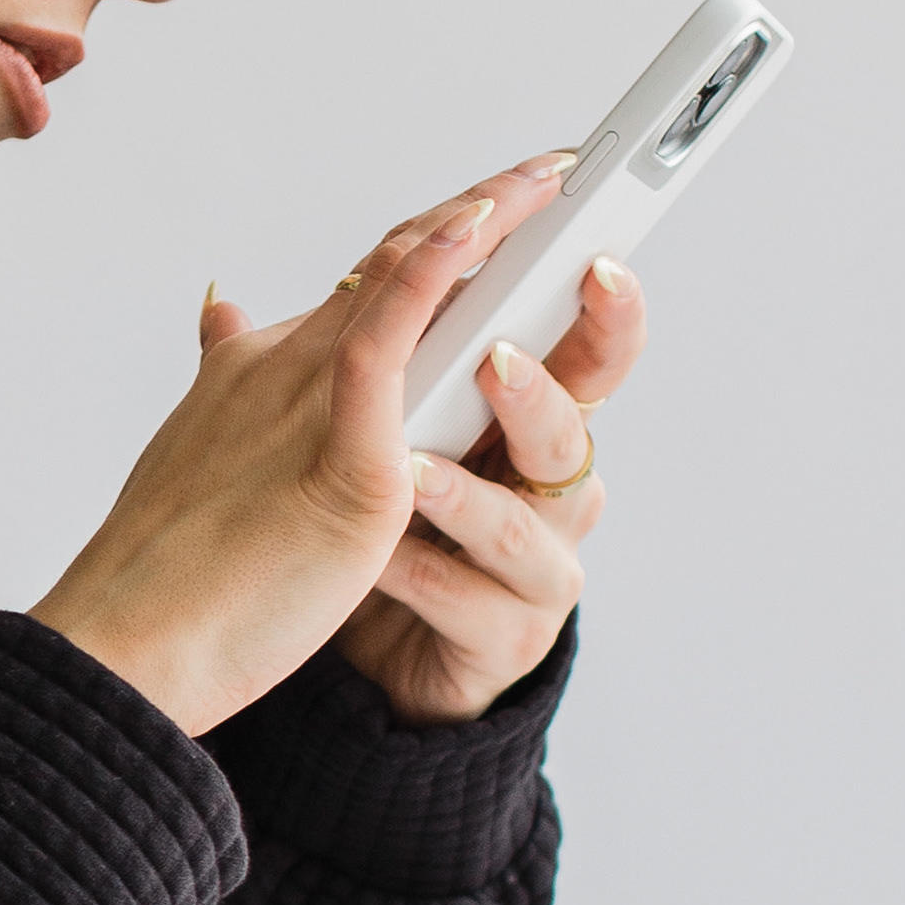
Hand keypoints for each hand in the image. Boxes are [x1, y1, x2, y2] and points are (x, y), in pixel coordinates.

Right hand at [28, 157, 611, 737]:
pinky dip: (432, 275)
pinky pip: (389, 341)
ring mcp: (310, 401)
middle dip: (472, 210)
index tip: (480, 208)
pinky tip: (481, 231)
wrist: (131, 636)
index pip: (361, 288)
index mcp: (261, 373)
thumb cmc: (169, 571)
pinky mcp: (344, 456)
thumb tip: (224, 319)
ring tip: (545, 179)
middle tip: (543, 171)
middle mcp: (285, 365)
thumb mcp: (207, 451)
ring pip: (400, 279)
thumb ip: (229, 382)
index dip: (423, 241)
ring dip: (479, 218)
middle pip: (391, 262)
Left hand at [334, 241, 644, 722]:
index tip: (596, 261)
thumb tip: (299, 277)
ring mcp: (536, 572)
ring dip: (465, 495)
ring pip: (518, 528)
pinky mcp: (504, 639)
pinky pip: (462, 599)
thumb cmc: (387, 523)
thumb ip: (375, 355)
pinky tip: (375, 558)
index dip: (606, 314)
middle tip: (495, 361)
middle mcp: (550, 496)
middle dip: (539, 396)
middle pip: (568, 438)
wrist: (369, 643)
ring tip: (412, 469)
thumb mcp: (385, 430)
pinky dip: (415, 572)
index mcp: (531, 427)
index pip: (586, 359)